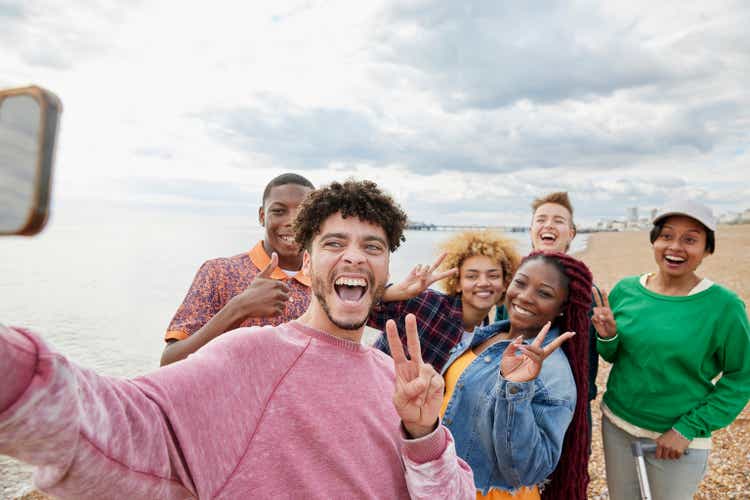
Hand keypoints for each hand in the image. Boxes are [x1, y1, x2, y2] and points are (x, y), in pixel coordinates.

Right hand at [231, 252, 289, 317]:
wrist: (243, 305)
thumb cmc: (252, 290)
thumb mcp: (261, 277)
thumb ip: (271, 266)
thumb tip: (275, 253)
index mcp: (277, 284)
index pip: (286, 289)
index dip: (277, 291)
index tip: (268, 293)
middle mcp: (278, 293)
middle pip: (286, 297)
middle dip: (278, 299)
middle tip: (266, 299)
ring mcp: (277, 302)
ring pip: (283, 305)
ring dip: (276, 306)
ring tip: (265, 304)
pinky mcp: (275, 312)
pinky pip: (280, 312)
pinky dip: (274, 313)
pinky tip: (265, 310)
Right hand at [383, 253, 457, 301]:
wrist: (405, 288)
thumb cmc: (413, 290)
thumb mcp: (419, 288)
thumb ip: (422, 281)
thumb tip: (423, 275)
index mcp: (432, 280)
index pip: (442, 275)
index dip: (449, 272)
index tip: (456, 269)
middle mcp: (428, 274)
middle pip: (436, 264)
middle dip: (441, 258)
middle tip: (447, 251)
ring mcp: (422, 270)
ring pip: (426, 266)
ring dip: (423, 271)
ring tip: (418, 277)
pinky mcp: (417, 268)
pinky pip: (419, 265)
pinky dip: (417, 270)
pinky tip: (414, 274)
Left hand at [386, 313, 443, 438]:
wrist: (420, 419)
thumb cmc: (407, 407)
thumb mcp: (400, 400)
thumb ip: (407, 390)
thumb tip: (421, 380)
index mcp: (402, 369)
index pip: (397, 350)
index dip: (393, 337)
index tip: (390, 322)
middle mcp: (415, 366)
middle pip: (414, 345)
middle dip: (412, 331)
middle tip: (410, 316)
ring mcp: (428, 372)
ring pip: (425, 370)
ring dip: (421, 388)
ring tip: (418, 400)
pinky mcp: (438, 380)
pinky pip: (434, 382)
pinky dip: (429, 393)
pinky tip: (427, 398)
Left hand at [500, 322, 574, 382]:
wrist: (506, 381)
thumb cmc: (507, 369)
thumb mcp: (507, 353)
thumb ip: (513, 345)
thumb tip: (522, 337)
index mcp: (531, 352)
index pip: (539, 339)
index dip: (544, 331)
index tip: (549, 322)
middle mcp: (536, 357)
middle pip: (552, 347)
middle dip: (561, 340)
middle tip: (571, 333)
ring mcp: (537, 364)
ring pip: (540, 351)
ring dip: (530, 347)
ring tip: (520, 347)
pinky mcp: (536, 370)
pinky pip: (536, 358)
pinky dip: (529, 353)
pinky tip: (522, 350)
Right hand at [591, 287, 616, 338]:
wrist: (608, 335)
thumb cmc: (612, 328)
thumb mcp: (613, 323)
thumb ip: (607, 318)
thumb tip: (600, 315)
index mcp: (608, 310)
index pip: (605, 301)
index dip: (604, 295)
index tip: (602, 289)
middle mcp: (602, 311)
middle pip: (598, 301)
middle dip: (596, 294)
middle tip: (593, 288)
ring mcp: (597, 315)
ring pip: (595, 310)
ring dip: (599, 315)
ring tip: (603, 321)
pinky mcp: (594, 319)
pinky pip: (593, 317)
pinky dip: (597, 320)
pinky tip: (600, 323)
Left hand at [655, 429, 689, 458]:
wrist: (682, 431)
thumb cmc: (672, 433)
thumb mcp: (663, 437)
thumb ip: (660, 444)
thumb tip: (657, 451)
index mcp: (660, 443)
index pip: (658, 455)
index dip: (659, 456)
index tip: (660, 456)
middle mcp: (665, 447)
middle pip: (664, 457)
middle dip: (666, 455)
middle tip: (669, 451)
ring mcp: (672, 449)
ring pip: (671, 457)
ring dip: (672, 455)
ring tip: (674, 449)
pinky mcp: (679, 451)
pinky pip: (677, 457)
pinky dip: (678, 455)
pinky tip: (678, 450)